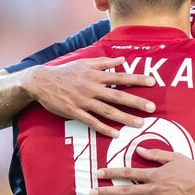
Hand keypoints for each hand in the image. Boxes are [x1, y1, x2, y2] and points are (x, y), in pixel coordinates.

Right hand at [20, 57, 155, 136]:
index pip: (121, 77)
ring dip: (124, 118)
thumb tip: (122, 60)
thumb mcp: (84, 62)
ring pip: (107, 111)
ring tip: (139, 124)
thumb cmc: (65, 72)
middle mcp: (92, 88)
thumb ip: (104, 62)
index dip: (137, 80)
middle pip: (118, 96)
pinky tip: (115, 134)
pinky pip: (92, 122)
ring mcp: (83, 101)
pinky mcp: (75, 112)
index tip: (153, 83)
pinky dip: (104, 128)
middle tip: (152, 108)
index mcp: (96, 75)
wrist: (41, 82)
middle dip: (136, 102)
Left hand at [91, 148, 194, 194]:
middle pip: (125, 190)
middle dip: (106, 192)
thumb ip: (155, 154)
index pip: (128, 173)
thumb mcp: (174, 157)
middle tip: (90, 194)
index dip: (111, 172)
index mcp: (154, 174)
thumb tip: (139, 150)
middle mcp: (152, 189)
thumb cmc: (193, 170)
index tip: (98, 173)